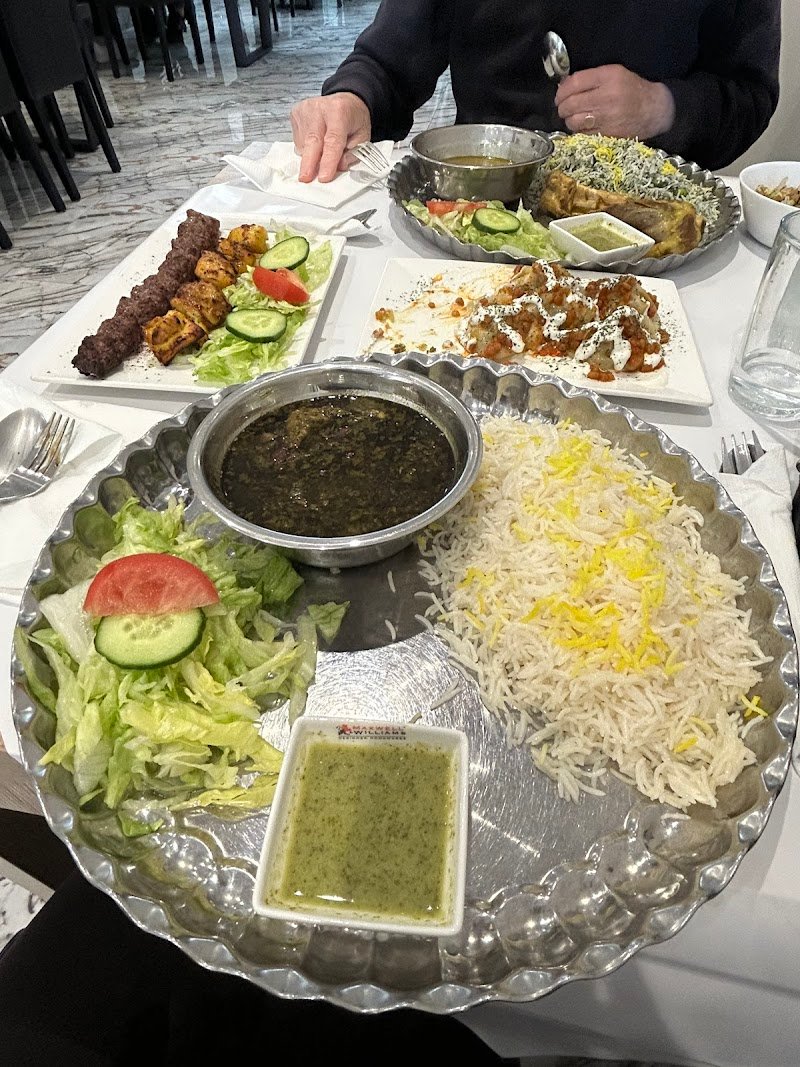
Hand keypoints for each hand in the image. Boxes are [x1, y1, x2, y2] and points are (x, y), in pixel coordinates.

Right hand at [290, 92, 371, 182]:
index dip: (328, 161)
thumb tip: (339, 166)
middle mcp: (320, 107)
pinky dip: (306, 149)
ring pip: (303, 143)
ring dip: (311, 157)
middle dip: (309, 163)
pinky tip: (315, 144)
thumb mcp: (363, 136)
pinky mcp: (296, 113)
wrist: (346, 100)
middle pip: (312, 140)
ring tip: (321, 154)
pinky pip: (298, 140)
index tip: (324, 177)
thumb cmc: (353, 119)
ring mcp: (305, 109)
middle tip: (306, 179)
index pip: (332, 140)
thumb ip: (353, 153)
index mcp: (339, 111)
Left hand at [555, 65, 674, 139]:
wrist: (653, 110)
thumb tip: (564, 86)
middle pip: (571, 104)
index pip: (575, 82)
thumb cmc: (632, 90)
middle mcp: (607, 96)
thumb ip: (591, 78)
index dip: (562, 90)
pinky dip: (579, 130)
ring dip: (569, 120)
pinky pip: (583, 133)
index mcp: (609, 76)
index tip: (560, 95)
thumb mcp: (615, 73)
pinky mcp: (607, 133)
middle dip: (562, 107)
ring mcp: (607, 117)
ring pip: (574, 121)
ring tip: (573, 117)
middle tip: (563, 108)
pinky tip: (584, 125)